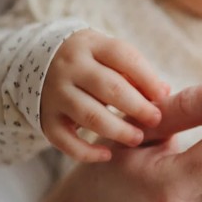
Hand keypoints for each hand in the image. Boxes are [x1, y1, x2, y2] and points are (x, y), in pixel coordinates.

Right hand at [40, 28, 168, 161]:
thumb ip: (134, 72)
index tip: (163, 96)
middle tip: (156, 120)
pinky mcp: (45, 118)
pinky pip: (64, 140)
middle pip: (109, 88)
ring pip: (89, 115)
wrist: (38, 62)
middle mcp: (69, 67)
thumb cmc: (90, 62)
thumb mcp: (108, 56)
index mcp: (90, 45)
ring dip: (117, 130)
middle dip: (137, 107)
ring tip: (138, 139)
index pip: (123, 57)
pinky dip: (86, 152)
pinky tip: (107, 155)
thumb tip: (163, 93)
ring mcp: (54, 93)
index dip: (147, 78)